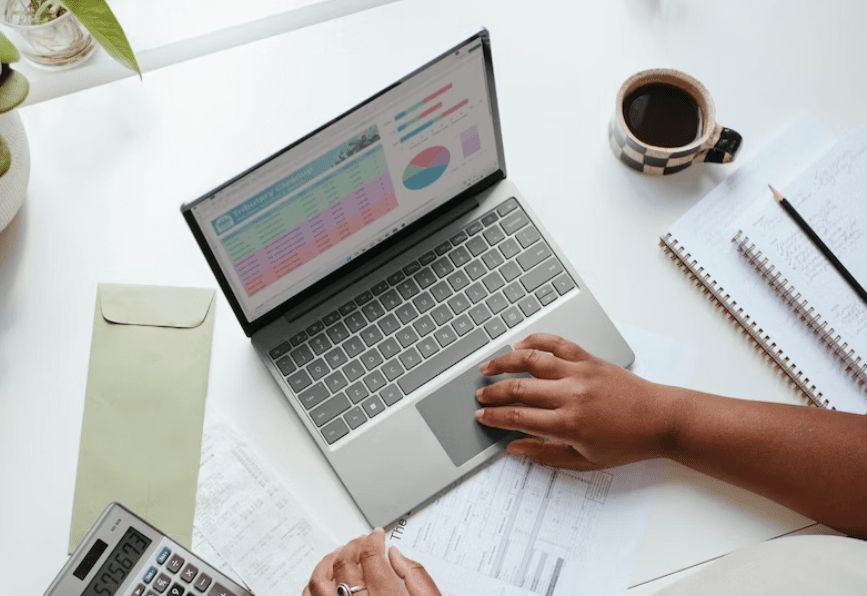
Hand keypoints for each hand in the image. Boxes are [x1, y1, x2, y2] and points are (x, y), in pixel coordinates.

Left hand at [303, 527, 440, 595]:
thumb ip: (417, 578)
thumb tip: (395, 554)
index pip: (370, 555)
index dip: (373, 539)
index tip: (377, 534)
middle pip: (345, 563)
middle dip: (353, 545)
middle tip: (362, 540)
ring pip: (320, 580)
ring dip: (328, 561)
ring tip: (339, 554)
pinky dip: (312, 585)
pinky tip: (322, 579)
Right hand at [475, 333, 676, 470]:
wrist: (660, 419)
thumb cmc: (627, 443)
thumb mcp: (585, 461)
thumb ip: (545, 454)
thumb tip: (515, 448)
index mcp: (568, 424)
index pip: (518, 417)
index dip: (495, 417)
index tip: (482, 416)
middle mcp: (570, 395)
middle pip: (518, 388)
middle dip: (493, 393)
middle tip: (480, 396)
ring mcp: (579, 373)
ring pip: (531, 360)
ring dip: (504, 362)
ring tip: (488, 367)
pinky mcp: (588, 359)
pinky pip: (556, 343)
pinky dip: (535, 341)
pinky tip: (520, 345)